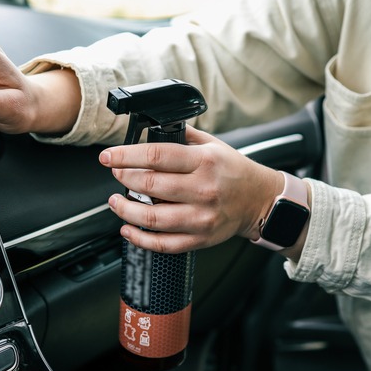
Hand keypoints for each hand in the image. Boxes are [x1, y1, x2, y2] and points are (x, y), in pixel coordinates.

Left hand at [99, 126, 284, 253]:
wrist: (261, 200)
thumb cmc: (234, 171)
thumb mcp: (213, 144)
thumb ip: (183, 135)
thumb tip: (152, 127)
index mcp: (204, 161)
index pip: (156, 155)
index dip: (125, 155)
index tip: (108, 157)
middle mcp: (203, 189)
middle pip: (150, 184)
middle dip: (124, 177)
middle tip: (115, 173)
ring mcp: (201, 216)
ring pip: (152, 217)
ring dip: (125, 209)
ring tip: (115, 202)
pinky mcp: (200, 238)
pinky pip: (163, 243)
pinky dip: (140, 238)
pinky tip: (128, 229)